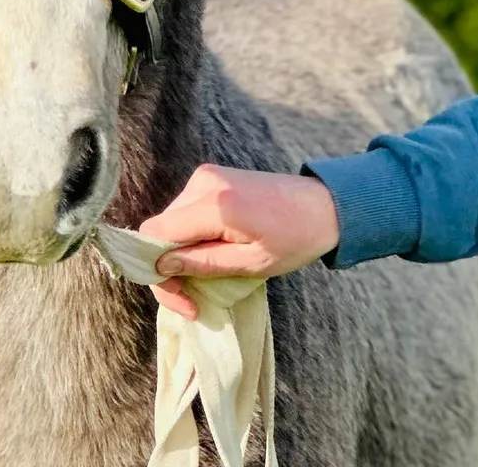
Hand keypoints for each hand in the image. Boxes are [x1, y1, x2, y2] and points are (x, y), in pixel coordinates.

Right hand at [139, 164, 338, 319]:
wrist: (323, 205)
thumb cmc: (295, 240)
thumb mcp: (251, 264)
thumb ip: (203, 263)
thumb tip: (160, 266)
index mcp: (215, 204)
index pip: (155, 233)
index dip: (154, 269)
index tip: (181, 297)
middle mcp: (203, 182)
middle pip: (160, 228)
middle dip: (167, 267)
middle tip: (192, 300)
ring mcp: (205, 176)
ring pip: (170, 221)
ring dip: (179, 253)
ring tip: (206, 278)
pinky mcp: (210, 177)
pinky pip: (185, 212)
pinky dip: (189, 236)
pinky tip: (210, 253)